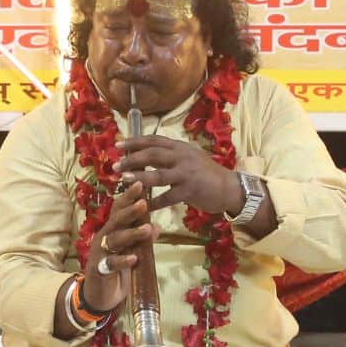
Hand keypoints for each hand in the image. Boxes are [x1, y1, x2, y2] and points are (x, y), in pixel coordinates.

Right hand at [82, 181, 156, 313]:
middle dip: (129, 211)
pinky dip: (123, 260)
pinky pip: (111, 263)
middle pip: (116, 221)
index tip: (140, 184)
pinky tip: (134, 258)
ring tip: (147, 229)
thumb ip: (141, 240)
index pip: (119, 210)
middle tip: (144, 202)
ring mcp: (100, 253)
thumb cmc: (116, 270)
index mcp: (112, 230)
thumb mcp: (131, 252)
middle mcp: (104, 237)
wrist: (99, 296)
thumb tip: (156, 227)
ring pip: (115, 240)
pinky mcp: (100, 270)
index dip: (128, 197)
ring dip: (131, 234)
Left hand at [117, 134, 243, 214]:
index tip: (119, 146)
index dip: (135, 142)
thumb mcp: (189, 158)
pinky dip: (154, 202)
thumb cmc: (206, 174)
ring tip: (123, 179)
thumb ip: (170, 156)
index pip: (154, 140)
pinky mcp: (190, 190)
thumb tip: (144, 156)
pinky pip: (167, 197)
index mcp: (180, 147)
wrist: (229, 187)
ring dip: (138, 177)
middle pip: (152, 154)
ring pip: (158, 174)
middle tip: (116, 166)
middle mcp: (182, 156)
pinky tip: (143, 206)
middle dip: (132, 159)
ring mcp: (187, 173)